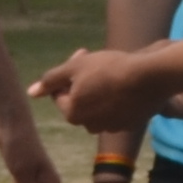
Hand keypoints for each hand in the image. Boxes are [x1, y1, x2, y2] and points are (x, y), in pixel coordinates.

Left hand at [36, 45, 173, 139]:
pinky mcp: (130, 123)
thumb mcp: (74, 68)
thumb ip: (50, 80)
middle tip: (95, 62)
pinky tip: (126, 84)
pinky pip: (117, 110)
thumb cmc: (108, 69)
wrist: (150, 78)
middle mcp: (90, 126)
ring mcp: (112, 127)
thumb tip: (32, 92)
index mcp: (73, 114)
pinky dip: (117, 98)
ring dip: (99, 90)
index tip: (82, 56)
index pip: (60, 94)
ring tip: (112, 72)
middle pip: (79, 101)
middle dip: (82, 82)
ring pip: (98, 106)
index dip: (68, 73)